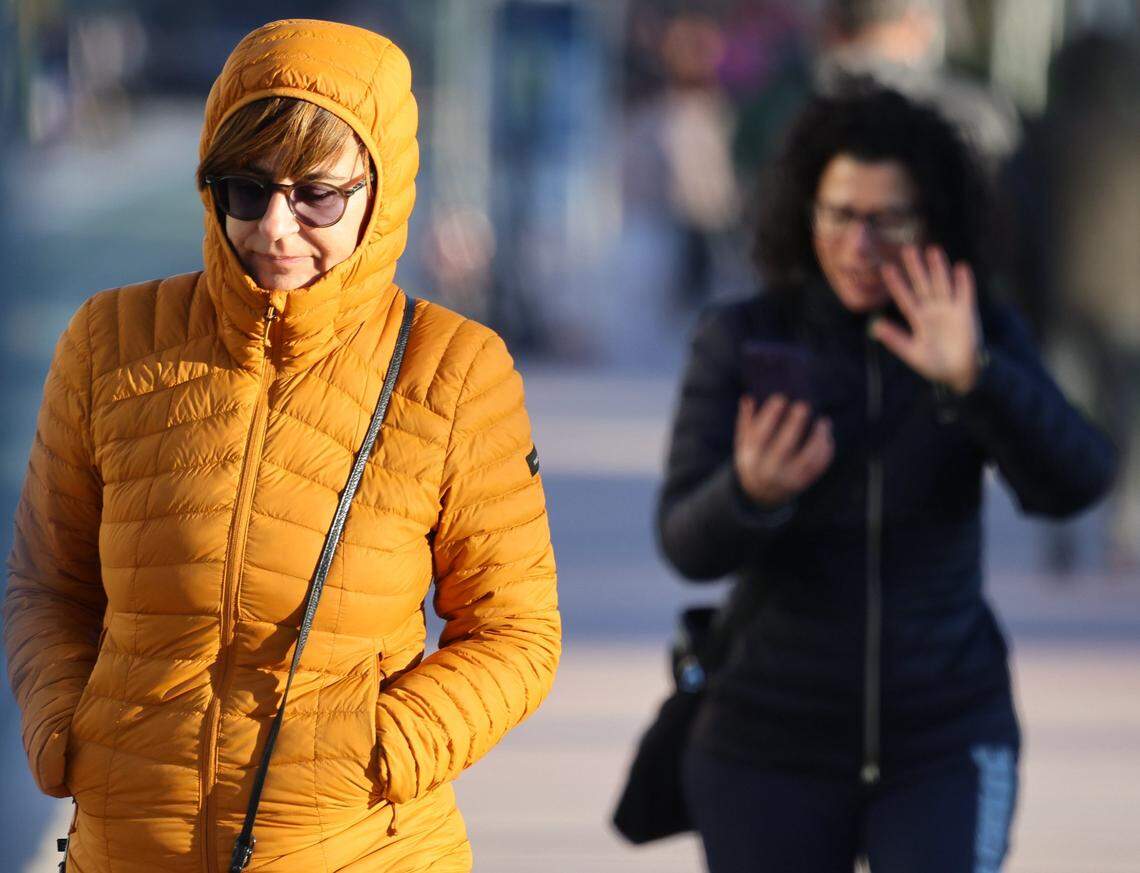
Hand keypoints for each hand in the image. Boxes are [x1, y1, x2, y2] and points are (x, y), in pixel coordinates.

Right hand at [734, 394, 833, 506]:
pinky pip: (817, 467)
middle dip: (794, 424)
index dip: (770, 416)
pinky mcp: (802, 483)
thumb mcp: (743, 444)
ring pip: (807, 458)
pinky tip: (827, 436)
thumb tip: (748, 398)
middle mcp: (769, 471)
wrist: (760, 495)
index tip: (780, 397)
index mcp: (751, 459)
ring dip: (818, 438)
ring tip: (823, 421)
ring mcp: (787, 479)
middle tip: (803, 405)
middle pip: (784, 446)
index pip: (760, 435)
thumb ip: (745, 422)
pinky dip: (825, 452)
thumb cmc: (753, 460)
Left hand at [872, 245, 981, 394]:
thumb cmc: (934, 365)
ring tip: (933, 250)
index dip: (896, 283)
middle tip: (908, 248)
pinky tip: (961, 267)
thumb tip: (875, 327)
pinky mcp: (966, 314)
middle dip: (916, 268)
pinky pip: (965, 295)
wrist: (960, 374)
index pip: (905, 298)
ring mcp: (950, 310)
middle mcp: (932, 311)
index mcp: (918, 320)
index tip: (885, 268)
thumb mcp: (912, 353)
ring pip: (942, 284)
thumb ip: (896, 339)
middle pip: (922, 285)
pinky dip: (963, 282)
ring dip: (938, 268)